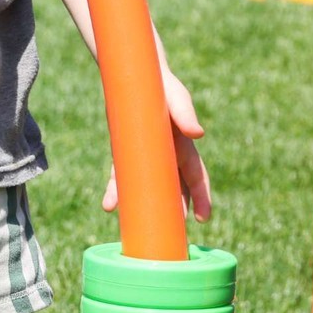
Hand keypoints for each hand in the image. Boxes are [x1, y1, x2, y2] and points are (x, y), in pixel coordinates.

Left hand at [102, 68, 212, 222]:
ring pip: (147, 188)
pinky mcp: (127, 151)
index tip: (203, 219)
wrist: (138, 74)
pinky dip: (117, 191)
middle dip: (174, 212)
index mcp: (184, 144)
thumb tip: (199, 133)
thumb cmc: (163, 85)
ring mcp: (147, 154)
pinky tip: (109, 206)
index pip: (196, 175)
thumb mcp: (176, 96)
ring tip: (139, 229)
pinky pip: (121, 176)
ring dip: (144, 207)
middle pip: (173, 189)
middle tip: (171, 237)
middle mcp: (168, 153)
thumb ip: (186, 112)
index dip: (202, 197)